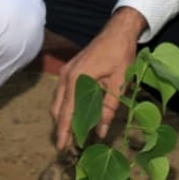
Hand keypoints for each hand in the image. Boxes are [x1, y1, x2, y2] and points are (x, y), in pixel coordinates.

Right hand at [49, 8, 144, 150]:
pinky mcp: (69, 70)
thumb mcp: (119, 83)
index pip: (67, 112)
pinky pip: (62, 93)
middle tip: (69, 145)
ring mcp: (66, 72)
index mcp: (77, 80)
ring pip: (58, 101)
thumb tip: (101, 132)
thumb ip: (109, 109)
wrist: (117, 31)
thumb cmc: (121, 55)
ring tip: (73, 133)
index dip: (64, 131)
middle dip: (61, 127)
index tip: (62, 147)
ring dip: (63, 117)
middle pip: (57, 109)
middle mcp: (67, 76)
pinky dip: (66, 106)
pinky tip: (76, 114)